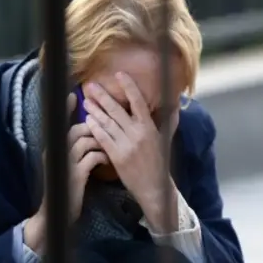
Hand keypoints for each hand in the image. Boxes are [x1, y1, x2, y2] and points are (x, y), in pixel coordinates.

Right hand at [24, 118, 106, 254]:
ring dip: (101, 140)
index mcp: (53, 150)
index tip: (73, 95)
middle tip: (108, 123)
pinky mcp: (74, 175)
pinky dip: (102, 156)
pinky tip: (107, 162)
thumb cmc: (63, 191)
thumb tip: (86, 139)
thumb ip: (73, 154)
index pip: (60, 124)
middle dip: (94, 123)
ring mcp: (64, 163)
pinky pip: (92, 156)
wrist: (54, 216)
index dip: (66, 109)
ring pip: (86, 139)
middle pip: (76, 128)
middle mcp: (56, 153)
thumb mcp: (66, 169)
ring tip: (110, 145)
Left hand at [83, 73, 177, 232]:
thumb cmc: (160, 163)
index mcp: (150, 128)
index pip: (138, 102)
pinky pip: (103, 139)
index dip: (129, 87)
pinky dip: (95, 128)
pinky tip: (88, 120)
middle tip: (90, 85)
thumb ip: (169, 121)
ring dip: (95, 110)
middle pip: (117, 110)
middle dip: (102, 96)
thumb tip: (176, 104)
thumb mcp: (166, 140)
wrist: (154, 188)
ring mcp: (126, 146)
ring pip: (107, 123)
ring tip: (86, 100)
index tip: (119, 74)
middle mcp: (138, 134)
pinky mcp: (117, 157)